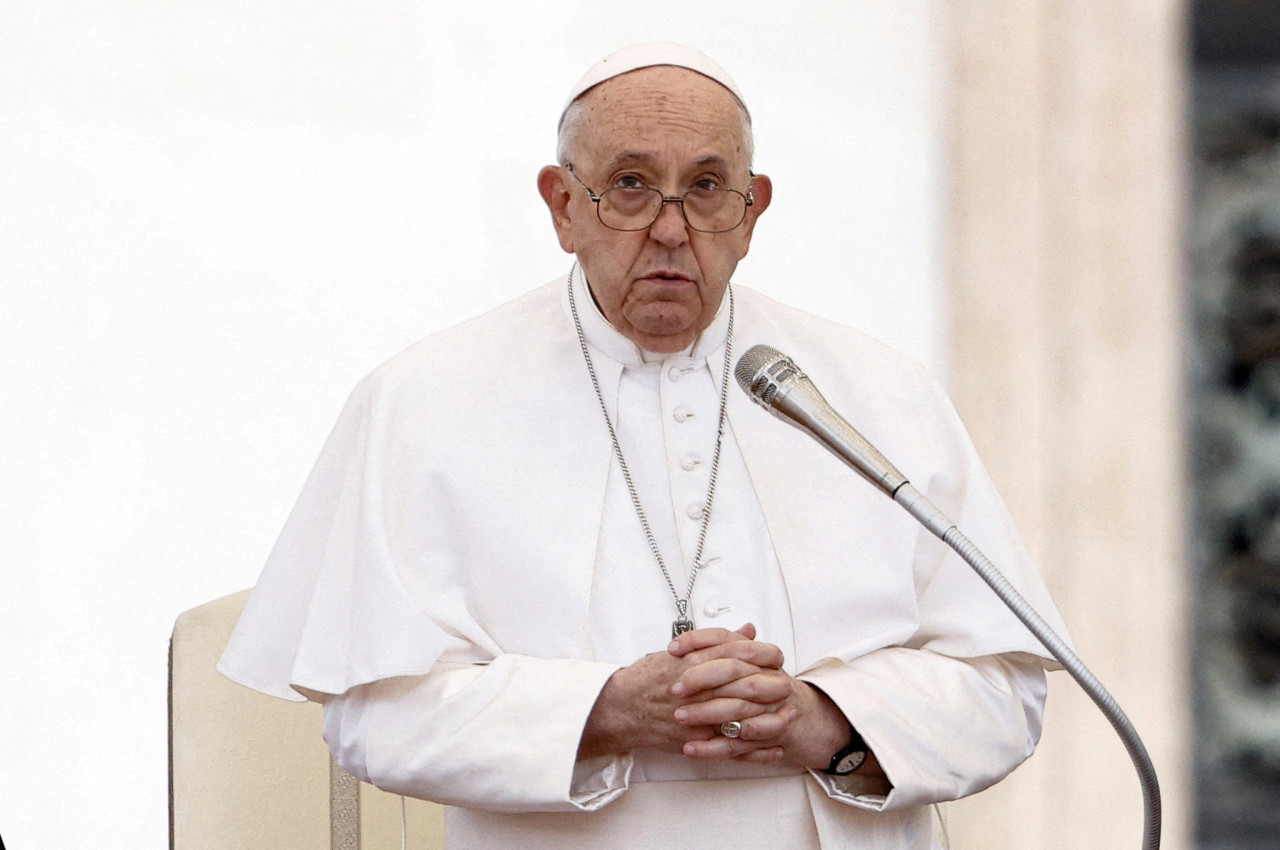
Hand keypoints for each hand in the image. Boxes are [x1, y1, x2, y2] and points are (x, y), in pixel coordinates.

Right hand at [577, 624, 786, 758]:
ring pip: (744, 717)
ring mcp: (698, 715)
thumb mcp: (682, 651)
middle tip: (789, 685)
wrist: (621, 708)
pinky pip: (733, 747)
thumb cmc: (649, 678)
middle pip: (746, 684)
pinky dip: (757, 749)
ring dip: (772, 717)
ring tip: (790, 715)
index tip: (777, 657)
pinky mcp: (697, 740)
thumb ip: (718, 641)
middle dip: (773, 685)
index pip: (739, 652)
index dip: (763, 654)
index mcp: (695, 660)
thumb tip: (749, 630)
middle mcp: (699, 686)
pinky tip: (774, 747)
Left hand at [671, 632, 882, 775]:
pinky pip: (740, 744)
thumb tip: (710, 626)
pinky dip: (714, 748)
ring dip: (705, 715)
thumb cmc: (774, 690)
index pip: (730, 640)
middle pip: (735, 671)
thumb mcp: (756, 663)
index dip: (700, 642)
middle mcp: (770, 678)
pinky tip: (691, 747)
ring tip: (679, 717)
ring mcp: (773, 709)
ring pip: (737, 710)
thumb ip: (733, 645)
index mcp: (763, 657)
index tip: (673, 648)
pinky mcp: (770, 738)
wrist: (810, 721)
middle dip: (702, 678)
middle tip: (675, 687)